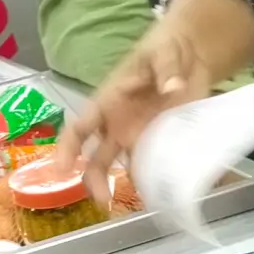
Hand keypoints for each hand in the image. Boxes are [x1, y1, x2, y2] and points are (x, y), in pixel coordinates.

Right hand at [64, 25, 215, 203]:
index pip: (79, 127)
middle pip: (97, 157)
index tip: (61, 168)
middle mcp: (118, 125)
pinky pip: (154, 164)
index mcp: (108, 102)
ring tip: (141, 201)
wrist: (191, 56)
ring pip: (125, 166)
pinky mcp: (162, 141)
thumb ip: (167, 71)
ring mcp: (139, 136)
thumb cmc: (165, 51)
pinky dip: (158, 179)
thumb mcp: (165, 53)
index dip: (68, 147)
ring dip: (130, 184)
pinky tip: (166, 194)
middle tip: (101, 200)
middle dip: (93, 179)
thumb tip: (173, 88)